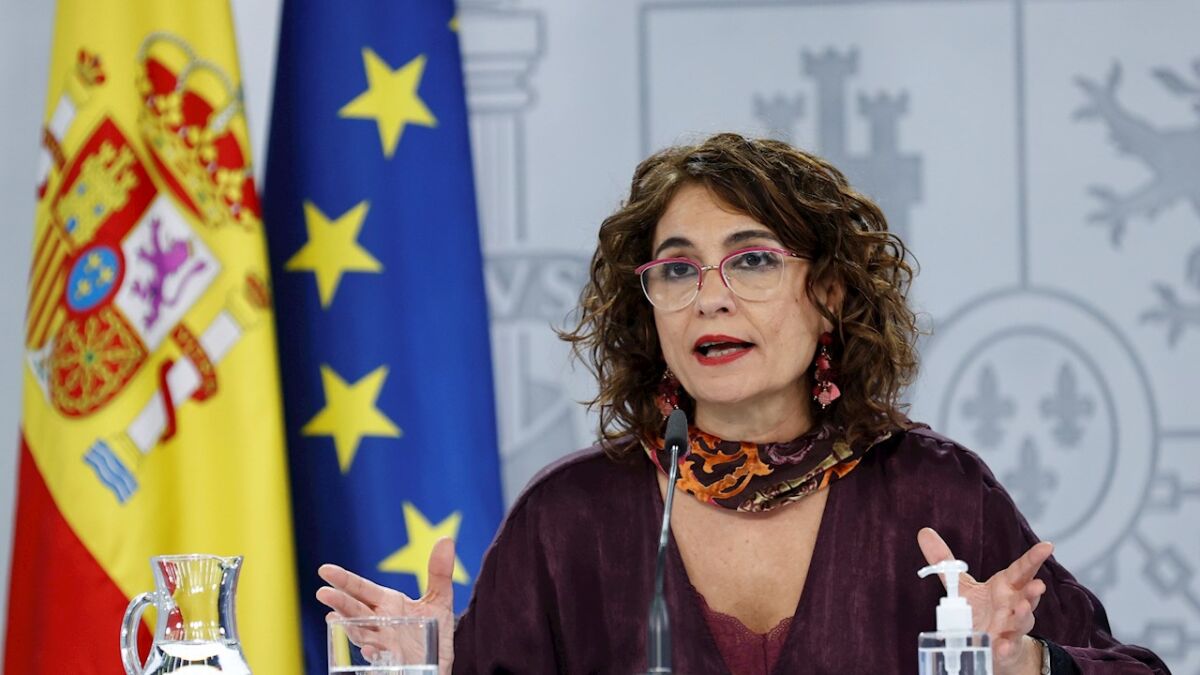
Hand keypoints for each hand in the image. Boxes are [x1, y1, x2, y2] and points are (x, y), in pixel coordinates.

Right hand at [317, 537, 455, 674]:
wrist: (440, 661)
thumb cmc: (434, 629)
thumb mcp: (439, 599)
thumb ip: (439, 572)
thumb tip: (445, 539)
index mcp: (387, 604)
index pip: (362, 589)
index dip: (345, 580)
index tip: (325, 570)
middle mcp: (379, 623)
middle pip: (355, 610)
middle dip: (340, 602)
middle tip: (323, 593)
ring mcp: (382, 645)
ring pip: (360, 633)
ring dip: (348, 627)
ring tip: (333, 617)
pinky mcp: (390, 663)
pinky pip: (378, 659)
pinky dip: (372, 654)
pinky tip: (369, 649)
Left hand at [918, 528, 1051, 674]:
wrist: (989, 643)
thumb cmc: (982, 610)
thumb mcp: (961, 584)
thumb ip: (945, 561)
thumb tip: (924, 532)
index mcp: (1007, 586)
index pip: (1023, 569)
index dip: (1034, 557)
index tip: (1047, 545)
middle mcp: (1014, 604)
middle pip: (1028, 596)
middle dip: (1034, 591)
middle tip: (1038, 585)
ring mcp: (1012, 626)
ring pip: (1023, 621)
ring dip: (1023, 616)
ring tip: (1022, 609)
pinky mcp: (1005, 645)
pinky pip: (1008, 646)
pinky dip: (1006, 646)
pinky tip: (1002, 646)